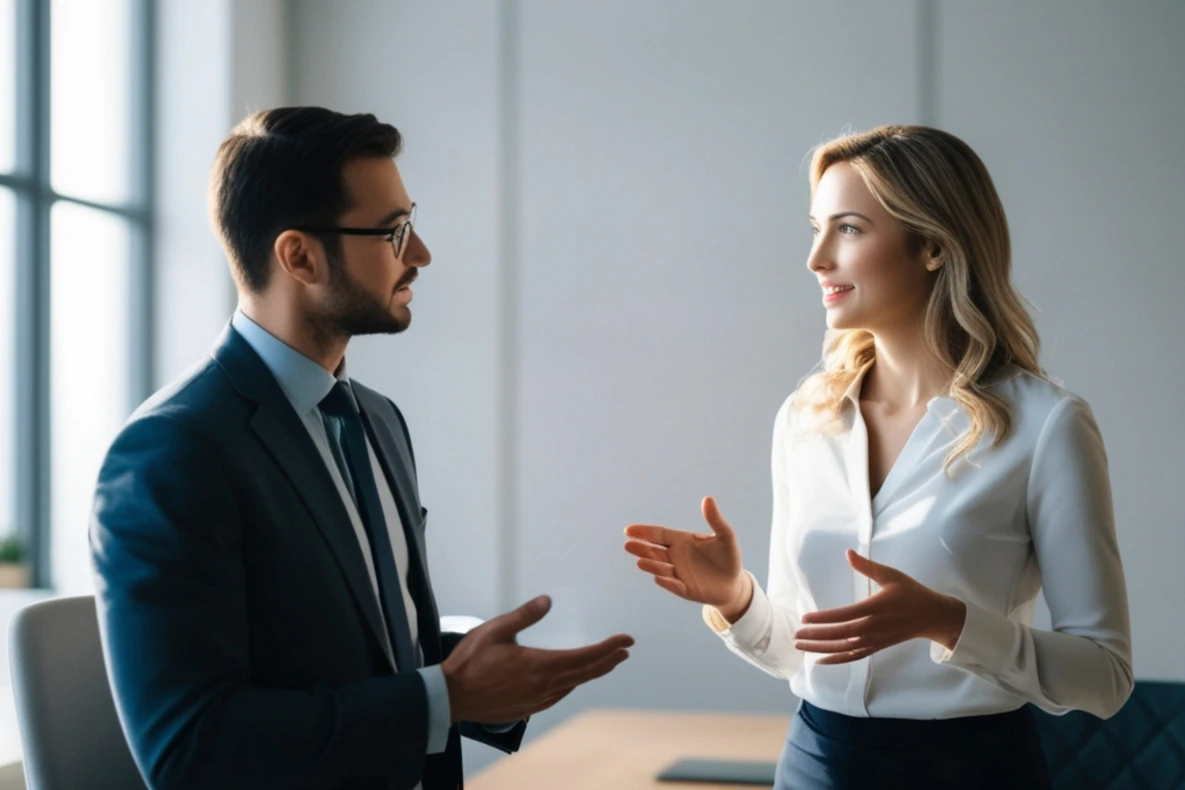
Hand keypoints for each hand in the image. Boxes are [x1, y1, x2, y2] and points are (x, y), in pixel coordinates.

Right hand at [441, 595, 633, 724]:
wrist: (450, 697)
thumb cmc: (470, 662)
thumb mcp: (495, 630)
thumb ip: (524, 615)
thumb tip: (547, 600)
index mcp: (540, 665)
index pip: (585, 656)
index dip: (609, 647)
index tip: (626, 639)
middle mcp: (544, 686)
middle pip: (586, 672)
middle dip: (609, 659)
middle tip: (625, 650)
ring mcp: (537, 700)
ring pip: (574, 685)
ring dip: (593, 672)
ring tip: (606, 662)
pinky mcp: (529, 708)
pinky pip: (559, 694)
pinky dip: (573, 683)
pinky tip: (573, 679)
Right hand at [623, 497, 751, 620]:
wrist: (734, 583)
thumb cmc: (728, 557)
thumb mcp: (725, 536)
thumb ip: (715, 519)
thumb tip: (708, 499)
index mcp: (681, 541)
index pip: (659, 534)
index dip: (644, 532)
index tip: (629, 530)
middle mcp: (675, 557)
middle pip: (655, 551)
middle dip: (642, 548)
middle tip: (628, 545)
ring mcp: (679, 574)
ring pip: (661, 568)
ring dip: (651, 565)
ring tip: (640, 561)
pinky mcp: (686, 590)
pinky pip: (675, 586)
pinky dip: (667, 582)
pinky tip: (659, 578)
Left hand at [793, 550, 965, 664]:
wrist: (932, 616)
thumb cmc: (911, 593)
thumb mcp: (891, 575)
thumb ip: (867, 566)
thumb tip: (848, 553)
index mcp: (873, 608)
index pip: (842, 615)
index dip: (822, 619)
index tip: (804, 619)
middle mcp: (871, 628)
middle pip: (838, 635)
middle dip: (815, 636)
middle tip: (794, 636)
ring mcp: (873, 640)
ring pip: (842, 648)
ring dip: (820, 649)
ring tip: (800, 646)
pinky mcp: (875, 647)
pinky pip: (853, 657)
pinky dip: (835, 660)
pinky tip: (819, 661)